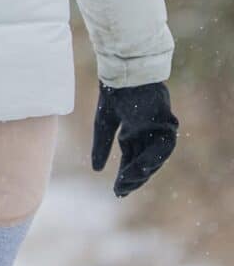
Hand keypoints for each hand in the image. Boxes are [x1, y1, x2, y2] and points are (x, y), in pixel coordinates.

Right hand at [90, 81, 177, 196]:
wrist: (123, 73)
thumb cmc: (114, 94)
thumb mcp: (103, 124)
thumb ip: (101, 146)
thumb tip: (97, 170)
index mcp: (133, 134)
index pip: (131, 161)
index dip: (125, 177)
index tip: (117, 192)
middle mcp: (147, 135)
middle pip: (144, 163)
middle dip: (133, 179)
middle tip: (121, 191)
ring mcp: (158, 129)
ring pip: (156, 158)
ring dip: (143, 171)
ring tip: (128, 181)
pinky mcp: (167, 122)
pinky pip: (164, 146)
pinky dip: (154, 158)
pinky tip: (141, 167)